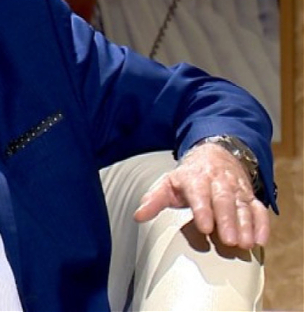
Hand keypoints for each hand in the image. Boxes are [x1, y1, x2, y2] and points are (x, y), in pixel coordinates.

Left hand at [134, 143, 268, 249]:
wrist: (214, 155)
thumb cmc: (188, 176)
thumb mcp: (168, 183)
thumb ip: (154, 200)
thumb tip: (138, 216)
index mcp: (195, 179)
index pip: (199, 194)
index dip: (203, 210)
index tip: (204, 228)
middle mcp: (218, 182)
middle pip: (224, 200)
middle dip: (227, 221)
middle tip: (228, 241)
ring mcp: (236, 189)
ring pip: (242, 206)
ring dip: (245, 225)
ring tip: (245, 244)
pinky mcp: (249, 195)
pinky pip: (258, 209)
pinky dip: (262, 224)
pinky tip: (261, 240)